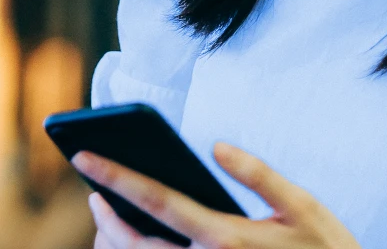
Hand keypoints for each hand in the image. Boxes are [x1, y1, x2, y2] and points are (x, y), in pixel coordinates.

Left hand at [76, 144, 361, 248]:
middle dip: (106, 218)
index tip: (83, 155)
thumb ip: (259, 175)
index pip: (158, 201)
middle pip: (135, 245)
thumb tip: (218, 147)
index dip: (115, 176)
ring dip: (118, 243)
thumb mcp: (302, 207)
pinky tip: (139, 240)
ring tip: (109, 217)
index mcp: (227, 238)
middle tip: (93, 194)